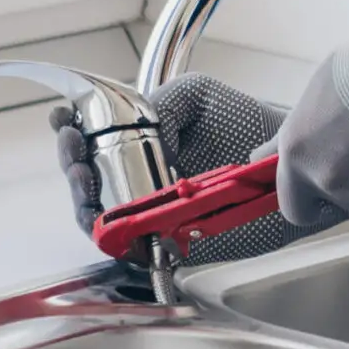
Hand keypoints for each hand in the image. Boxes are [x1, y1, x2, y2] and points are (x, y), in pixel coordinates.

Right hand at [57, 74, 302, 266]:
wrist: (284, 165)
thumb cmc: (244, 125)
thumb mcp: (195, 96)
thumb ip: (157, 105)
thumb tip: (126, 133)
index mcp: (136, 142)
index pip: (86, 141)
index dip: (68, 133)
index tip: (64, 123)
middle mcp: (136, 181)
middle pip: (84, 181)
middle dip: (71, 165)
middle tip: (76, 154)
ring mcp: (149, 216)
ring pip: (99, 219)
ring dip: (83, 202)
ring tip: (87, 181)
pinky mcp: (169, 247)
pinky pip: (132, 251)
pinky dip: (116, 239)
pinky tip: (113, 220)